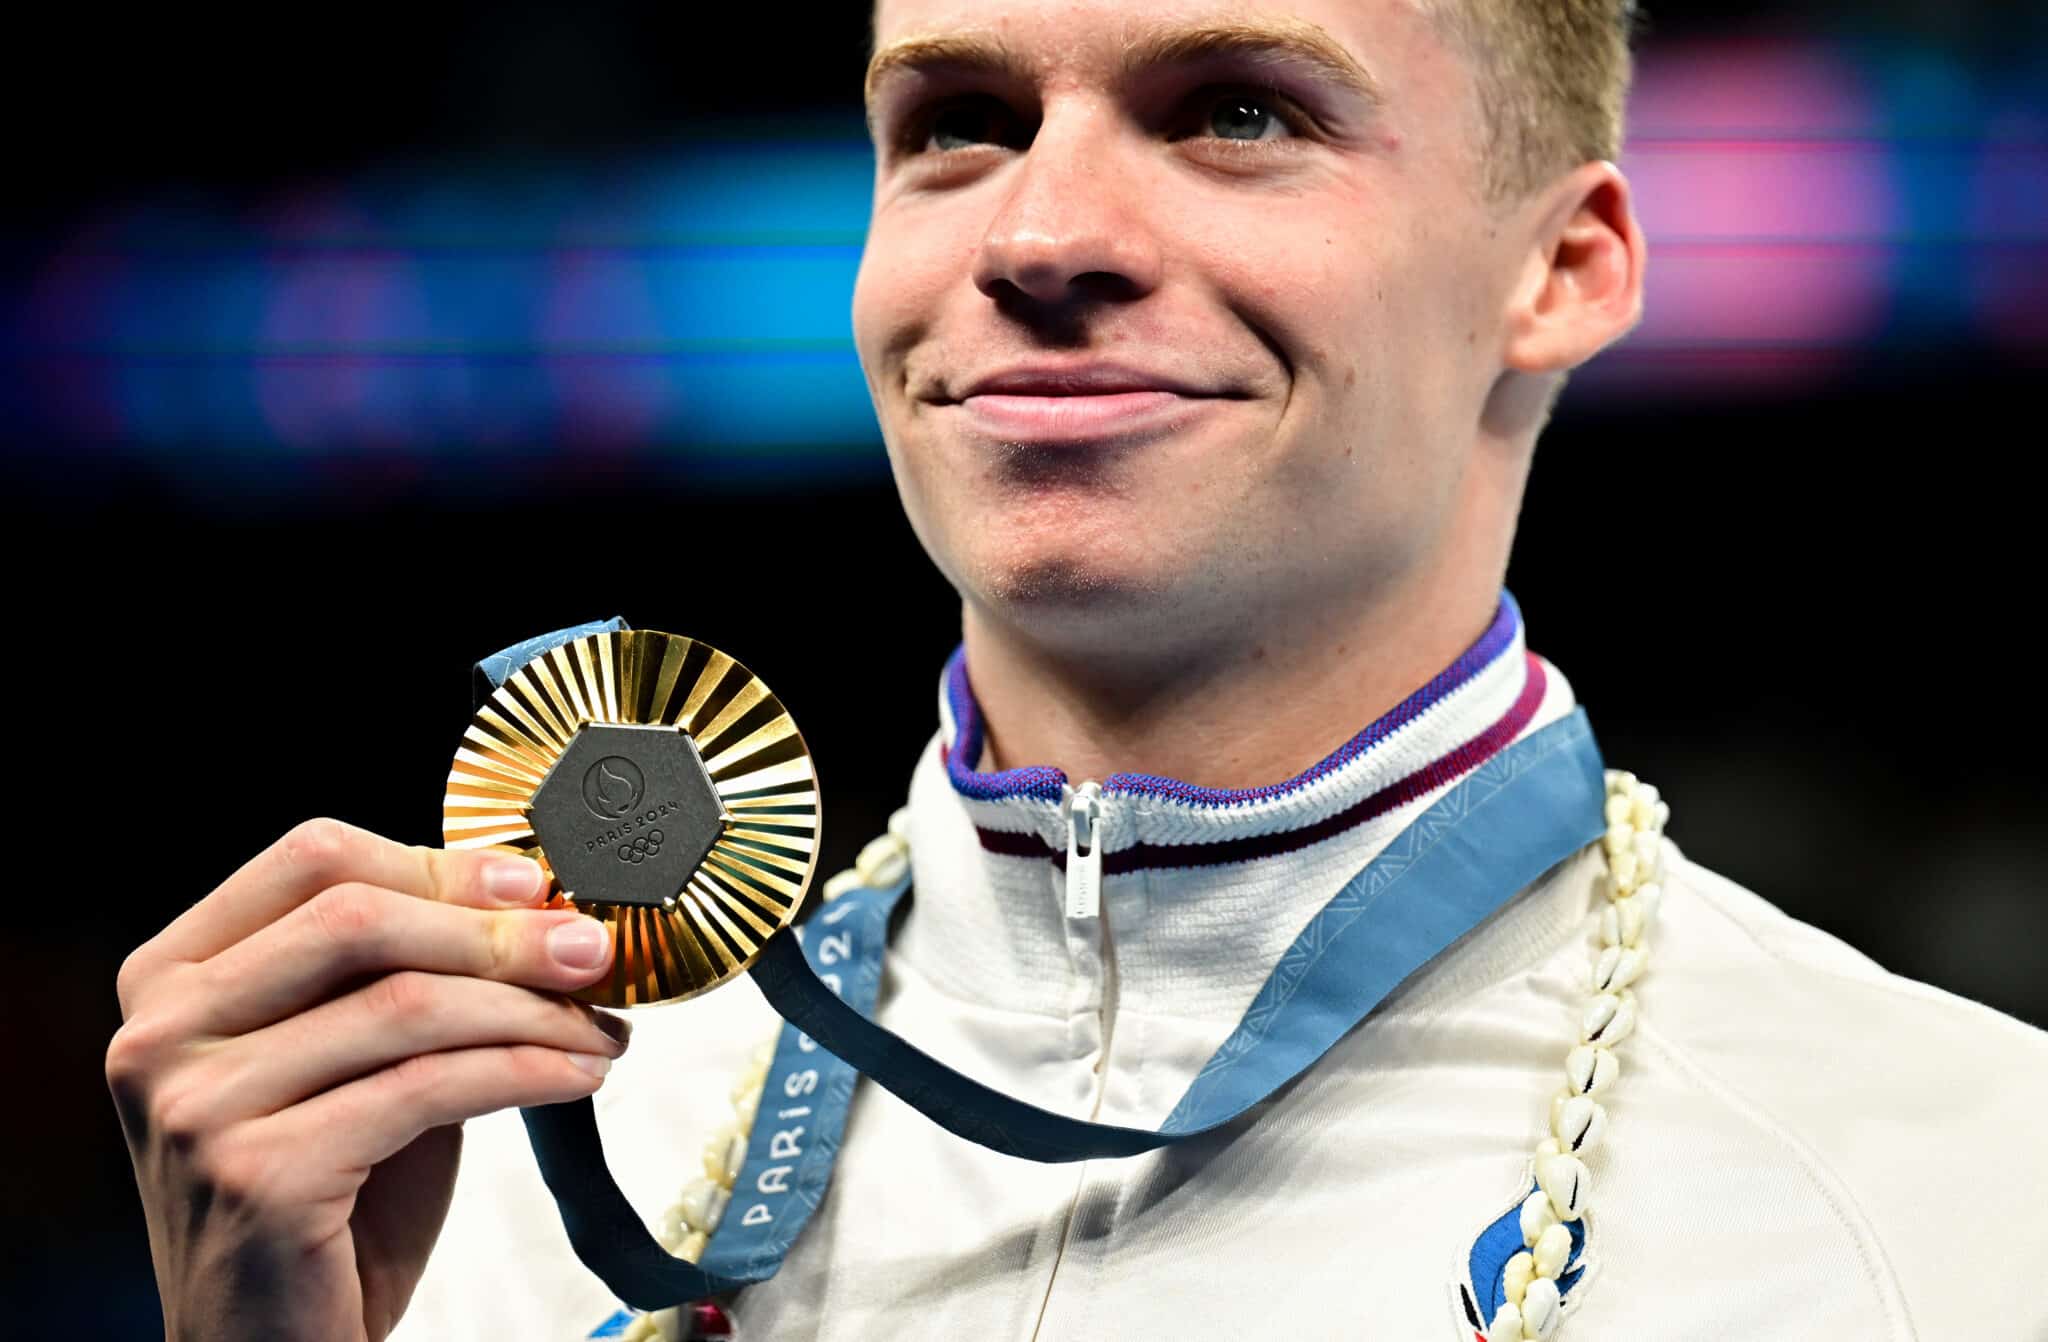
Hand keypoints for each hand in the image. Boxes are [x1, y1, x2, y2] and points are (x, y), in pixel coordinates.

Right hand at [107, 818, 631, 1340]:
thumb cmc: (326, 1194)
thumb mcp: (353, 1057)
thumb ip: (404, 975)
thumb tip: (536, 902)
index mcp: (174, 975)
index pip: (313, 860)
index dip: (437, 863)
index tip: (531, 882)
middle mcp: (163, 1030)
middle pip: (358, 917)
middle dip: (497, 930)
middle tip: (592, 950)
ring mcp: (200, 1104)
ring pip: (406, 1005)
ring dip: (532, 1009)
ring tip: (600, 1027)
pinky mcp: (259, 1174)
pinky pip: (428, 1088)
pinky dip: (525, 1070)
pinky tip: (575, 1076)